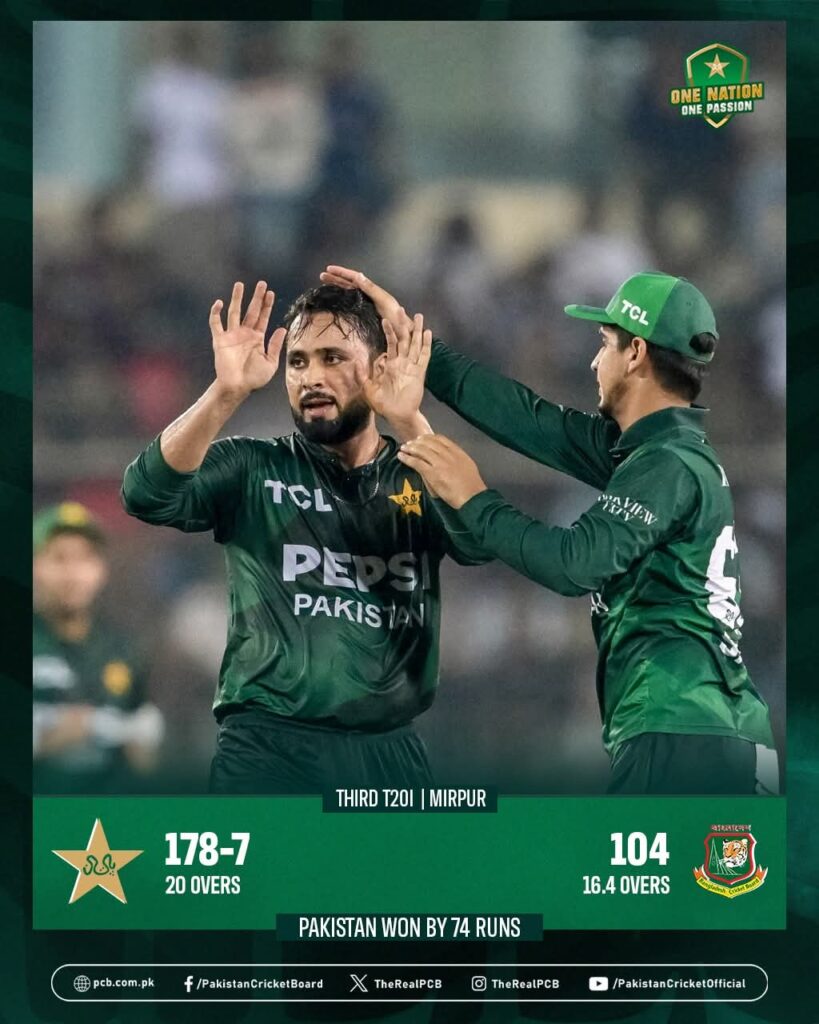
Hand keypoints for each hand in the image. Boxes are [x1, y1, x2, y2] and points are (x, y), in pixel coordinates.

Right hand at [209, 280, 286, 397]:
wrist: (237, 387)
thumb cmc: (254, 378)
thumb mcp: (270, 363)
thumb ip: (275, 346)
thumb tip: (282, 329)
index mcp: (257, 338)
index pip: (263, 318)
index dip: (267, 305)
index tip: (270, 292)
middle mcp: (244, 334)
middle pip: (251, 311)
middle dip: (256, 297)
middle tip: (262, 283)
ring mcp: (232, 336)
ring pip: (234, 312)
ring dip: (237, 299)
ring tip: (240, 285)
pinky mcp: (220, 340)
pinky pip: (216, 324)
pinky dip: (215, 313)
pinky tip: (219, 303)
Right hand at [320, 266, 412, 333]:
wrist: (402, 331)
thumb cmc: (396, 316)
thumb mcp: (383, 300)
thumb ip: (371, 289)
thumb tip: (358, 275)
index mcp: (371, 289)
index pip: (353, 277)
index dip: (341, 272)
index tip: (328, 269)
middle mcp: (367, 294)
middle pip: (348, 283)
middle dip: (335, 278)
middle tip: (321, 275)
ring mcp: (366, 302)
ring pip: (348, 291)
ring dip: (337, 286)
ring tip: (325, 283)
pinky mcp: (364, 312)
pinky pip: (350, 301)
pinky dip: (342, 297)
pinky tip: (336, 298)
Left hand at [362, 314, 431, 429]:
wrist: (397, 415)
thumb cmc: (384, 404)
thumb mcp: (368, 388)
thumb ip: (362, 375)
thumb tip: (355, 361)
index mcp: (391, 365)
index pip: (391, 344)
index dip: (389, 331)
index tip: (385, 319)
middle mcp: (402, 363)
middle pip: (404, 339)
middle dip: (403, 324)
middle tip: (402, 310)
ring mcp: (412, 367)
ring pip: (415, 344)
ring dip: (417, 330)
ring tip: (419, 316)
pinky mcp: (419, 373)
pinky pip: (424, 356)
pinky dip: (426, 344)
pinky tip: (427, 333)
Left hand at [397, 435, 486, 508]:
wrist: (472, 498)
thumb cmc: (472, 488)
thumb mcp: (468, 467)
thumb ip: (457, 461)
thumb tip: (447, 460)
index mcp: (458, 453)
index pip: (442, 439)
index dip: (430, 437)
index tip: (423, 438)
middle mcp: (449, 455)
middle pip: (429, 443)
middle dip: (418, 441)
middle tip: (410, 443)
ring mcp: (440, 463)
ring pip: (422, 450)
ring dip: (410, 448)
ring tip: (404, 448)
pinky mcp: (433, 473)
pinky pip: (417, 462)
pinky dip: (407, 458)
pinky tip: (401, 456)